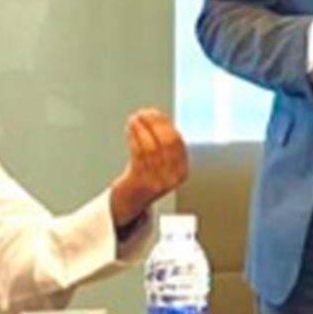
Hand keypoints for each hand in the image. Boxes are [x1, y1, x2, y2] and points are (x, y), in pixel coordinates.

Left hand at [109, 109, 187, 229]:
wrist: (131, 201)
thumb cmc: (146, 176)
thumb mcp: (163, 163)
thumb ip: (164, 145)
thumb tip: (157, 118)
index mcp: (182, 171)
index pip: (177, 142)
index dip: (165, 124)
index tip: (155, 113)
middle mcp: (172, 177)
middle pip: (166, 143)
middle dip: (154, 124)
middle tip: (144, 113)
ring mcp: (157, 180)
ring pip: (150, 147)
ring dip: (141, 129)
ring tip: (134, 119)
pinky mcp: (141, 182)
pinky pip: (138, 154)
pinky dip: (134, 138)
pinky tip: (130, 130)